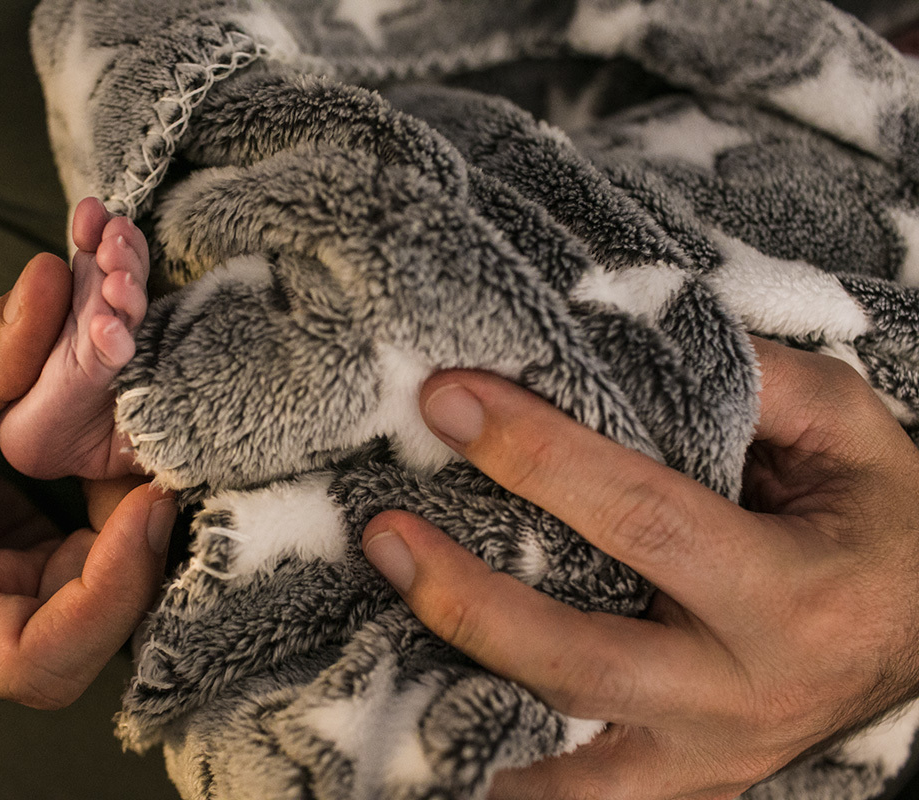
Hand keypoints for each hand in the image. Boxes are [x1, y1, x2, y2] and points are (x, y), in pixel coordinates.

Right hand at [0, 253, 174, 707]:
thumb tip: (55, 281)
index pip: (38, 660)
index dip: (109, 597)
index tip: (148, 507)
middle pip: (88, 640)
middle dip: (139, 562)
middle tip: (166, 474)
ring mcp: (10, 610)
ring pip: (105, 605)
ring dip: (139, 537)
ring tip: (150, 457)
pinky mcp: (34, 578)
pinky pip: (98, 567)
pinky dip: (123, 519)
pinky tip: (129, 463)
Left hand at [361, 338, 918, 798]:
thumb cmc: (877, 521)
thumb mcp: (846, 433)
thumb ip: (754, 382)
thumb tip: (619, 337)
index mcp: (791, 592)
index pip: (640, 517)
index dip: (535, 455)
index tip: (450, 401)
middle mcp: (746, 691)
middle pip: (580, 659)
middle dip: (469, 597)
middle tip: (385, 532)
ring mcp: (711, 755)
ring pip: (568, 760)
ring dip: (468, 695)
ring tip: (387, 634)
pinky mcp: (686, 783)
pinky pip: (584, 798)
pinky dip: (510, 778)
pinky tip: (437, 734)